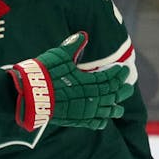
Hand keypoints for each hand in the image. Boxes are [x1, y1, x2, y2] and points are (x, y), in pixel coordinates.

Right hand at [9, 32, 130, 130]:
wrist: (30, 95)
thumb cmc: (44, 73)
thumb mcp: (60, 55)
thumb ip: (73, 46)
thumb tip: (83, 35)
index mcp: (88, 81)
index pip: (110, 78)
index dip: (118, 74)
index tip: (123, 69)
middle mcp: (90, 98)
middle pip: (112, 94)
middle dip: (121, 90)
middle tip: (128, 86)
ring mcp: (84, 111)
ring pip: (107, 111)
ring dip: (115, 107)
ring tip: (119, 106)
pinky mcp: (76, 121)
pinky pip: (95, 123)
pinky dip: (101, 121)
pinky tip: (104, 119)